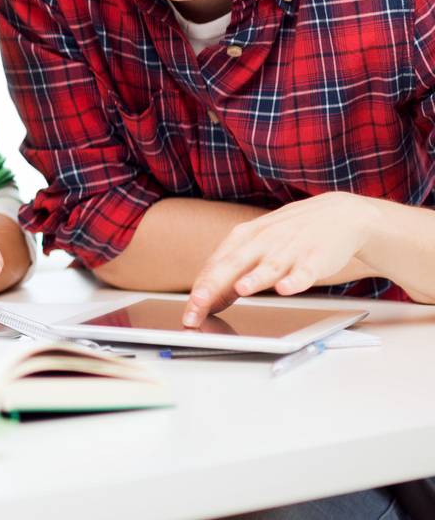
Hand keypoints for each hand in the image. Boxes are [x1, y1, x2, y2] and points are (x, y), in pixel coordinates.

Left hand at [182, 193, 379, 326]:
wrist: (338, 215)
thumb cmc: (290, 234)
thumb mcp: (256, 246)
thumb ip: (234, 271)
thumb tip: (210, 299)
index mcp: (244, 237)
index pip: (215, 265)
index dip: (200, 290)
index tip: (189, 312)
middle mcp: (263, 241)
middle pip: (234, 264)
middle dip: (214, 286)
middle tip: (198, 305)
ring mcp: (290, 249)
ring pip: (269, 266)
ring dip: (254, 279)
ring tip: (240, 290)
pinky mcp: (315, 258)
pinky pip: (304, 271)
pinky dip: (295, 280)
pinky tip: (286, 288)